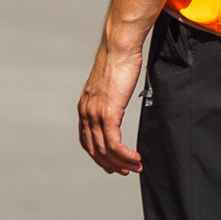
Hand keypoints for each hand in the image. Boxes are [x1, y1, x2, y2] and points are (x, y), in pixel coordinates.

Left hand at [77, 34, 145, 174]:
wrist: (119, 48)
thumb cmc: (119, 61)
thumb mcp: (109, 84)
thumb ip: (108, 98)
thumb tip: (116, 102)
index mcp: (85, 107)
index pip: (86, 140)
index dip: (99, 156)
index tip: (113, 164)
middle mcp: (86, 112)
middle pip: (94, 149)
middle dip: (111, 164)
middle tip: (127, 171)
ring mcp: (96, 114)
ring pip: (104, 150)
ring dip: (121, 162)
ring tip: (135, 167)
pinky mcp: (108, 113)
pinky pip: (114, 143)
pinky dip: (124, 155)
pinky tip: (135, 158)